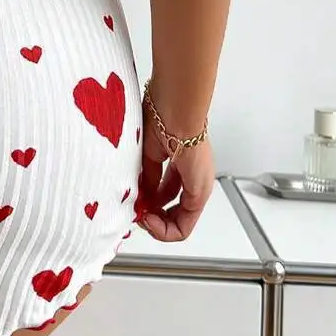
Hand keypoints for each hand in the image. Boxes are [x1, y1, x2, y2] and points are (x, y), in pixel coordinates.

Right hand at [136, 104, 214, 241]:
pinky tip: (147, 219)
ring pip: (180, 224)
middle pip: (175, 214)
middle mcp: (195, 179)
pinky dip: (164, 229)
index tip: (135, 201)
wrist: (175, 107)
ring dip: (157, 226)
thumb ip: (148, 178)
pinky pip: (184, 226)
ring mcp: (199, 187)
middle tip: (137, 214)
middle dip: (153, 218)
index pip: (167, 196)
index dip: (149, 204)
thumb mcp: (149, 154)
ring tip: (141, 217)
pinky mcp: (200, 193)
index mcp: (184, 166)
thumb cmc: (161, 118)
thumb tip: (142, 197)